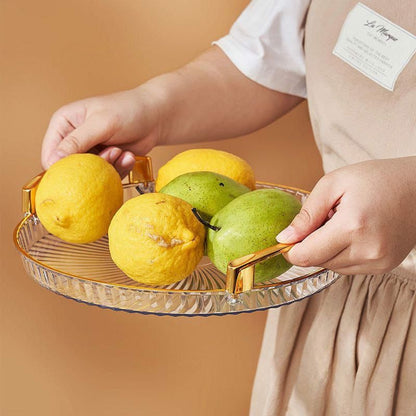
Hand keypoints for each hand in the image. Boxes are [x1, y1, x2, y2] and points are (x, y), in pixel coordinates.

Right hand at [41, 87, 160, 176]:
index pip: (50, 155)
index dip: (62, 167)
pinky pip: (106, 176)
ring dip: (109, 167)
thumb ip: (77, 141)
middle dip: (93, 166)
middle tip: (111, 152)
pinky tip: (128, 155)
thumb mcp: (101, 124)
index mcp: (63, 123)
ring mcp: (90, 152)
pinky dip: (119, 169)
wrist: (155, 117)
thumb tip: (52, 161)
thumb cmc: (128, 110)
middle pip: (71, 168)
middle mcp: (73, 139)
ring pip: (90, 175)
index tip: (84, 169)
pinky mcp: (105, 162)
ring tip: (120, 151)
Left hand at [276, 157, 415, 274]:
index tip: (287, 237)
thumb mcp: (334, 183)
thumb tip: (284, 239)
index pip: (306, 256)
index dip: (290, 249)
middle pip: (317, 262)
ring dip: (327, 250)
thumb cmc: (378, 178)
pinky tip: (353, 233)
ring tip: (342, 223)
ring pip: (331, 267)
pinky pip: (348, 267)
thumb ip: (306, 214)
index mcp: (352, 227)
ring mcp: (379, 262)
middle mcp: (368, 250)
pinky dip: (342, 253)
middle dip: (311, 244)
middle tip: (325, 219)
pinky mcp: (385, 266)